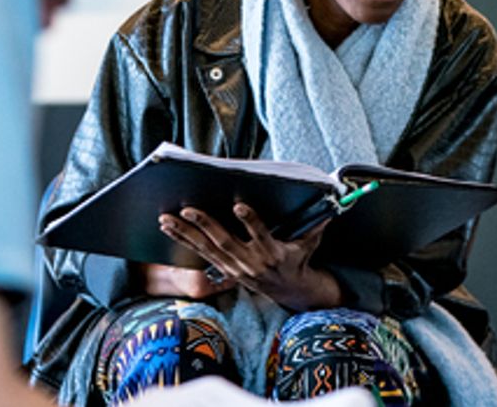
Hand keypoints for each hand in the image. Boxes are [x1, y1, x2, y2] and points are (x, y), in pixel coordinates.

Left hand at [158, 204, 341, 311]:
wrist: (289, 291)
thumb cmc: (298, 259)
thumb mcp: (309, 244)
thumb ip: (316, 226)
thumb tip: (330, 208)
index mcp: (272, 253)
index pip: (260, 235)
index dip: (250, 221)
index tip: (239, 205)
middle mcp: (250, 262)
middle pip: (225, 241)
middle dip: (205, 224)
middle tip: (188, 209)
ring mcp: (234, 267)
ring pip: (207, 248)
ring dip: (185, 233)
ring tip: (166, 219)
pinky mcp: (224, 269)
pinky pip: (200, 254)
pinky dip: (184, 240)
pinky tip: (168, 228)